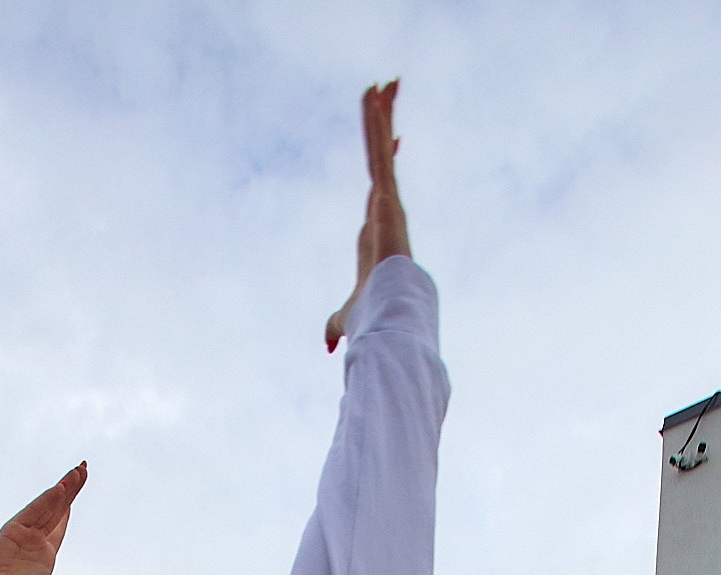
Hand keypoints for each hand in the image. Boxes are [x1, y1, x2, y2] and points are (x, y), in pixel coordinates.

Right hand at [0, 465, 86, 574]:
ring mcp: (24, 532)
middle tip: (84, 467)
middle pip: (58, 508)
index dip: (70, 506)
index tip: (79, 487)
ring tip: (80, 470)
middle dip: (72, 489)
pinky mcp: (13, 529)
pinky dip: (49, 499)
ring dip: (65, 488)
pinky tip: (63, 487)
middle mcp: (35, 539)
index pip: (61, 524)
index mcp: (44, 554)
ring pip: (49, 505)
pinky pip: (35, 510)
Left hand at [326, 81, 409, 352]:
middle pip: (381, 160)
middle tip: (389, 93)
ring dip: (381, 114)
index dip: (384, 163)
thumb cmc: (371, 316)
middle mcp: (383, 209)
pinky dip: (376, 121)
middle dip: (386, 127)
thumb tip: (328, 347)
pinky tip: (375, 93)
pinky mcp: (385, 194)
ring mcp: (385, 199)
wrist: (387, 309)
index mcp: (375, 229)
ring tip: (383, 81)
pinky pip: (378, 149)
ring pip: (380, 148)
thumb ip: (335, 326)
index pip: (379, 187)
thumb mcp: (344, 317)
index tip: (391, 143)